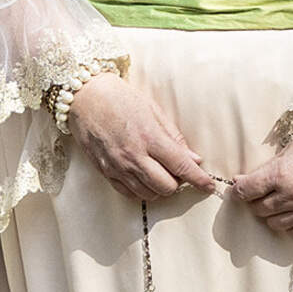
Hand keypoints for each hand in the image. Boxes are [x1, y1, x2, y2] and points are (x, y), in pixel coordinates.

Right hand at [70, 72, 220, 202]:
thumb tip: (194, 159)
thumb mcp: (153, 110)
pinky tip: (142, 176)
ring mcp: (118, 167)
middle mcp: (134, 156)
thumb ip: (174, 137)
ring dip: (159, 187)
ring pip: (149, 194)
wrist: (84, 97)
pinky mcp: (105, 172)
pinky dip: (141, 190)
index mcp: (150, 137)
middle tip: (176, 170)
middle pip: (166, 187)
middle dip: (177, 182)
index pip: (182, 167)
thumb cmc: (120, 99)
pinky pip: (129, 194)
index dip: (199, 179)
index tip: (208, 185)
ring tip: (158, 171)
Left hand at [229, 123, 292, 244]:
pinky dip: (290, 225)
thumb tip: (243, 181)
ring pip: (274, 224)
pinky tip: (292, 213)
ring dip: (271, 214)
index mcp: (281, 175)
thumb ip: (267, 169)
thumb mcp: (290, 150)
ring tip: (277, 202)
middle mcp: (292, 196)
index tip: (241, 186)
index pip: (246, 191)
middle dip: (255, 201)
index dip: (240, 188)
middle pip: (258, 209)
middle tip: (260, 192)